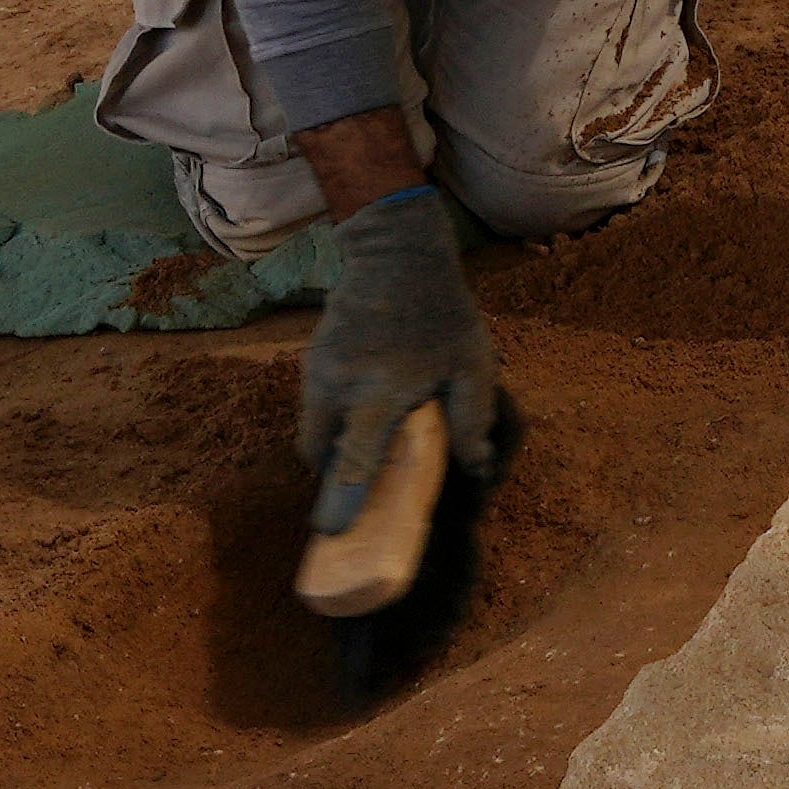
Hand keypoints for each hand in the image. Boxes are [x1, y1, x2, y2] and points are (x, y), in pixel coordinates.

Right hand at [301, 184, 507, 538]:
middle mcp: (337, 385)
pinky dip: (332, 422)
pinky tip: (362, 419)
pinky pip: (315, 406)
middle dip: (333, 479)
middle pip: (318, 453)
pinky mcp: (312, 360)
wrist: (395, 255)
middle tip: (357, 496)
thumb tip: (477, 468)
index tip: (331, 532)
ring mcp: (318, 372)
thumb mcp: (472, 365)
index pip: (353, 456)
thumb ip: (473, 418)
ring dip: (333, 449)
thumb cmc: (442, 314)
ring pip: (312, 430)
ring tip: (366, 456)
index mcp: (379, 392)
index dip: (343, 497)